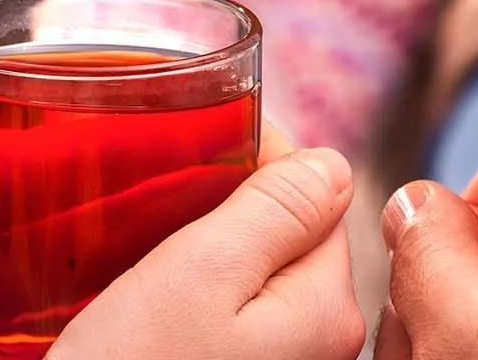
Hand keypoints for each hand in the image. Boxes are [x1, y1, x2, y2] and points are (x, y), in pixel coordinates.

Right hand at [49, 147, 367, 358]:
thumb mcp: (197, 273)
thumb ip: (273, 211)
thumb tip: (330, 162)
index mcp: (325, 307)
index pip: (318, 197)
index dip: (259, 158)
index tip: (198, 138)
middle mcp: (322, 349)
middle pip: (291, 242)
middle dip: (233, 207)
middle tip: (159, 191)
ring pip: (260, 286)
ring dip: (212, 255)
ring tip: (147, 242)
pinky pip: (235, 327)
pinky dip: (200, 303)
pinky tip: (150, 306)